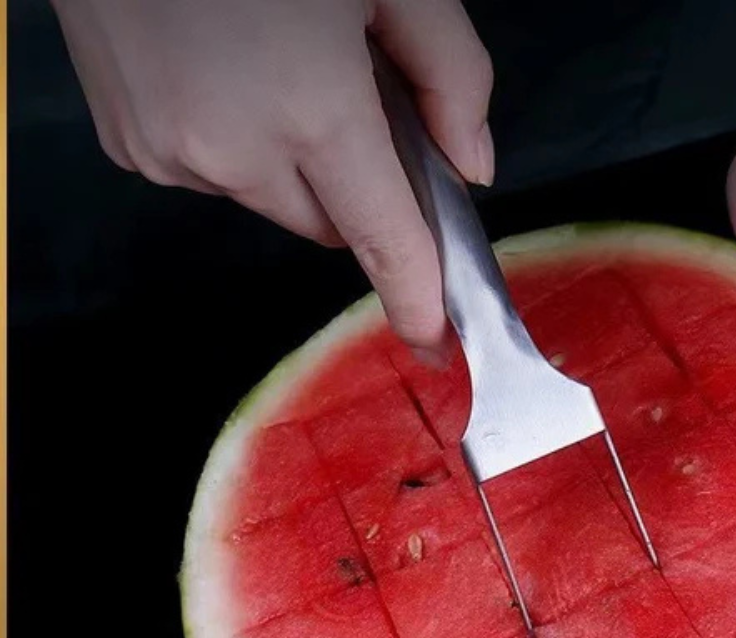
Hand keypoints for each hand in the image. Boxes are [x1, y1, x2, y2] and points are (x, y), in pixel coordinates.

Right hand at [53, 0, 493, 358]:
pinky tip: (222, 73)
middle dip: (355, 188)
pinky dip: (236, 146)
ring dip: (292, 164)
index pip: (383, 241)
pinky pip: (214, 177)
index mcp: (312, 111)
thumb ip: (452, 76)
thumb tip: (472, 167)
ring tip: (272, 66)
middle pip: (330, 225)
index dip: (416, 298)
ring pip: (272, 203)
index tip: (436, 343)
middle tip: (350, 105)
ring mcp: (171, 156)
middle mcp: (235, 154)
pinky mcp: (132, 146)